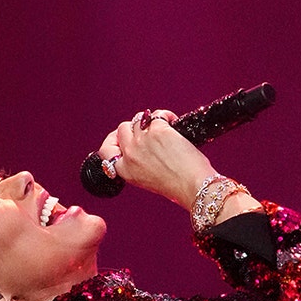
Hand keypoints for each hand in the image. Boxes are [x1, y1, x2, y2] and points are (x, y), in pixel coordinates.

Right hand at [96, 109, 215, 208]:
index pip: (107, 151)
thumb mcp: (149, 180)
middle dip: (134, 127)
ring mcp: (142, 141)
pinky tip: (173, 121)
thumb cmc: (177, 186)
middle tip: (147, 130)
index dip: (114, 141)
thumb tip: (143, 146)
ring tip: (163, 126)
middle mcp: (130, 155)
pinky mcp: (158, 131)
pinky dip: (166, 116)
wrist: (193, 186)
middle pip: (122, 130)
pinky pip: (157, 114)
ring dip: (150, 120)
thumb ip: (139, 165)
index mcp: (126, 171)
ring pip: (138, 119)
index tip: (122, 138)